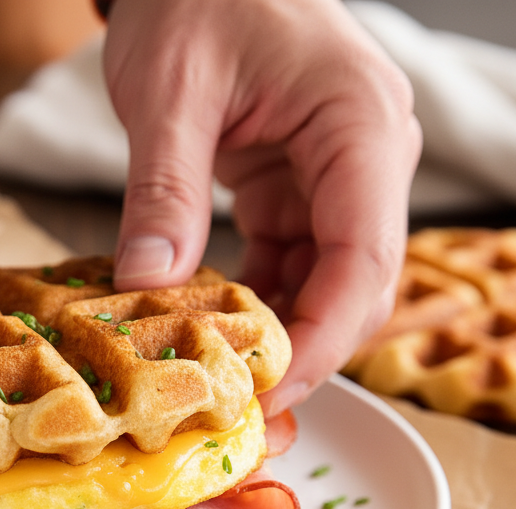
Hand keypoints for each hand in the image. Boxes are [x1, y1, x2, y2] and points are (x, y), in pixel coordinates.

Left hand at [101, 0, 420, 414]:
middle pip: (359, 284)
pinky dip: (254, 301)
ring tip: (219, 386)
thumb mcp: (169, 92)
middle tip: (241, 411)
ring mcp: (339, 175)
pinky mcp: (302, 186)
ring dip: (277, 335)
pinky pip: (291, 261)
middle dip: (305, 351)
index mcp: (362, 126)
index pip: (366, 258)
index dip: (324, 338)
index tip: (272, 391)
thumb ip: (164, 191)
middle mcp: (368, 157)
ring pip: (327, 283)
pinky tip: (209, 334)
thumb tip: (147, 289)